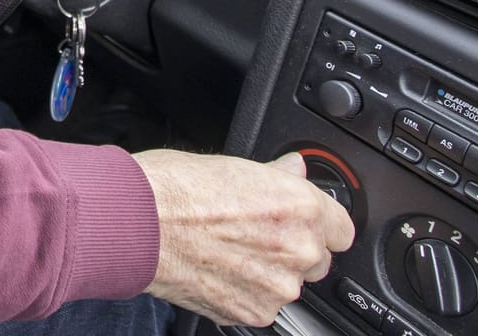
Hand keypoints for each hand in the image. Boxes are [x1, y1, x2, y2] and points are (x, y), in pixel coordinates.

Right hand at [134, 149, 354, 327]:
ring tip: (227, 252)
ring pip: (288, 284)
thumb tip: (293, 169)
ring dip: (268, 274)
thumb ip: (276, 177)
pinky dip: (245, 293)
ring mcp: (276, 286)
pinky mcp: (253, 312)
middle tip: (253, 235)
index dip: (318, 223)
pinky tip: (217, 270)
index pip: (341, 228)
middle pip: (317, 259)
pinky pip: (263, 305)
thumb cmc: (172, 189)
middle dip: (292, 250)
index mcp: (300, 207)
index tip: (302, 223)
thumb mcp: (232, 164)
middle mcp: (297, 249)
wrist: (135, 225)